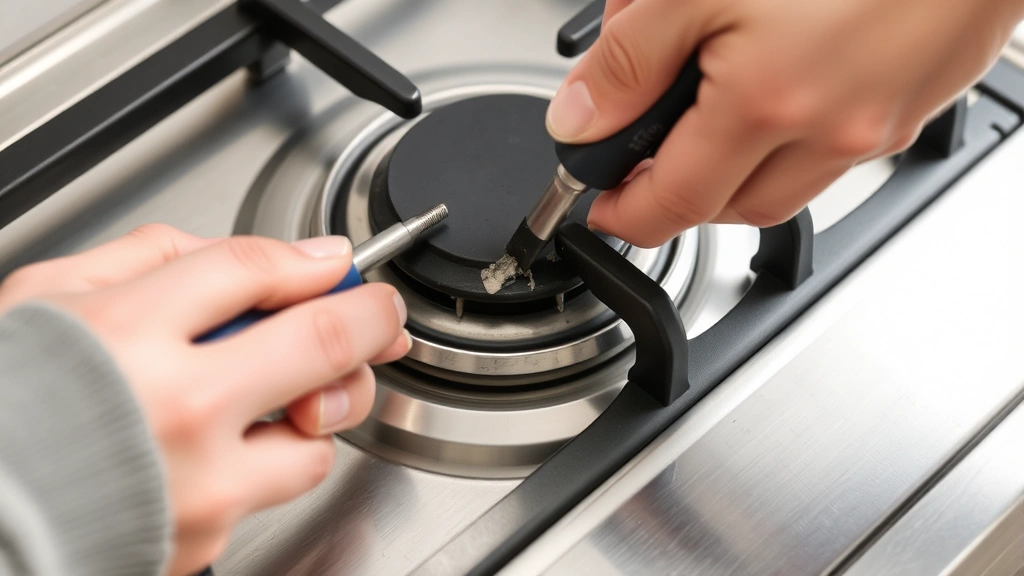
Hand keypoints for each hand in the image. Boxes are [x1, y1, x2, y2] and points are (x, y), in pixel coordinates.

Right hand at [0, 224, 409, 575]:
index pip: (252, 269)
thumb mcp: (54, 296)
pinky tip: (225, 441)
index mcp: (125, 335)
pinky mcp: (207, 539)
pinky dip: (268, 457)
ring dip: (316, 405)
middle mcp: (174, 412)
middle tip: (380, 315)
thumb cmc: (9, 399)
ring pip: (318, 437)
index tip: (333, 264)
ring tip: (271, 392)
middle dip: (371, 319)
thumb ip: (158, 256)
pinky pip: (276, 488)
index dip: (312, 260)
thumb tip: (274, 255)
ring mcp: (200, 486)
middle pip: (322, 343)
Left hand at [547, 0, 1023, 246]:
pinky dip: (792, 141)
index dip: (624, 212)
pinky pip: (834, 155)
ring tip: (714, 110)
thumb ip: (630, 60)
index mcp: (766, 103)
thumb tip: (579, 121)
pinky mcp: (912, 109)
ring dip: (736, 171)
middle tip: (649, 149)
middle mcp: (830, 132)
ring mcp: (877, 127)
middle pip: (728, 209)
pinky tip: (783, 85)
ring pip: (784, 190)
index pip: (672, 204)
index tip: (600, 202)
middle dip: (679, 192)